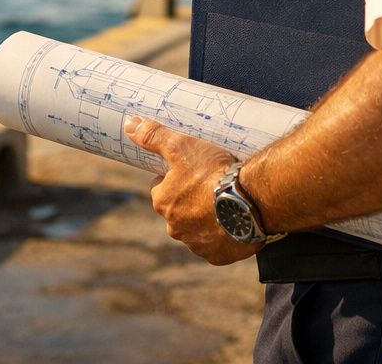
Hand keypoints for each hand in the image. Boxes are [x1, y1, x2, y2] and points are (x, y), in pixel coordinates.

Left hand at [124, 115, 260, 265]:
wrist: (252, 201)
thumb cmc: (214, 174)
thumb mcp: (182, 146)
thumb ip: (154, 136)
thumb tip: (129, 125)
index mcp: (163, 203)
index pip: (160, 189)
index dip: (174, 178)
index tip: (191, 171)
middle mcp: (174, 228)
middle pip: (177, 211)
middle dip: (189, 200)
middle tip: (210, 185)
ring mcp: (196, 245)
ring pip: (196, 229)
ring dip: (205, 218)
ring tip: (225, 202)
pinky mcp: (217, 257)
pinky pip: (216, 245)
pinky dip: (222, 235)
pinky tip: (234, 221)